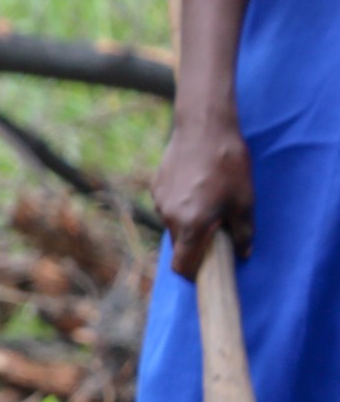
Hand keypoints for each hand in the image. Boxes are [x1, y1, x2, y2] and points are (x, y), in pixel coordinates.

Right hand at [156, 113, 253, 278]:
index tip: (205, 271)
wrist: (204, 128)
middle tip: (218, 227)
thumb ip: (243, 231)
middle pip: (179, 244)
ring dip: (189, 220)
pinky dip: (182, 203)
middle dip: (195, 243)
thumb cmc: (228, 165)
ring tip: (209, 198)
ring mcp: (160, 201)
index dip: (193, 274)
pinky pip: (169, 204)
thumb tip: (243, 252)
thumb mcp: (245, 200)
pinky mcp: (156, 186)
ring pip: (174, 223)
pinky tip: (198, 183)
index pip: (182, 266)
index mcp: (191, 226)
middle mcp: (170, 218)